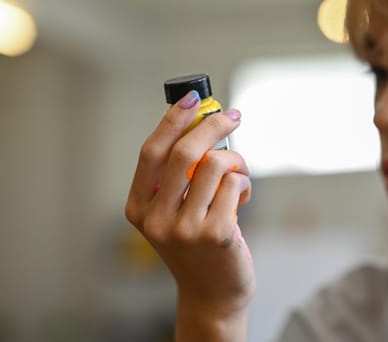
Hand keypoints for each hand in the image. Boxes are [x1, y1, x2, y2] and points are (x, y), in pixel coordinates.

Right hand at [125, 91, 253, 338]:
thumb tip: (204, 127)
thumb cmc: (197, 246)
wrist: (212, 294)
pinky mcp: (216, 234)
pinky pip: (234, 185)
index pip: (151, 152)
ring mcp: (185, 229)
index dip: (172, 120)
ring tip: (240, 174)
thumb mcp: (174, 213)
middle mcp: (156, 219)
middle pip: (184, 152)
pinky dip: (244, 183)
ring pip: (215, 165)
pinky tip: (242, 199)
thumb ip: (180, 177)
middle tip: (232, 116)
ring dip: (235, 161)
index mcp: (138, 208)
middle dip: (213, 125)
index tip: (193, 99)